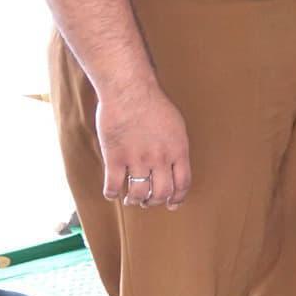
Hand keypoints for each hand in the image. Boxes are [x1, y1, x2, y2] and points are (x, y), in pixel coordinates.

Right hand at [97, 81, 190, 208]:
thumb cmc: (154, 104)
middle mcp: (160, 159)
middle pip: (162, 193)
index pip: (183, 183)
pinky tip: (112, 192)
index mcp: (178, 150)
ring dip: (135, 200)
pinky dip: (112, 194)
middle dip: (155, 201)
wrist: (130, 91)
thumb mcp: (176, 125)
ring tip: (131, 199)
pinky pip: (113, 185)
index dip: (178, 197)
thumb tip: (176, 163)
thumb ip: (176, 146)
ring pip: (139, 194)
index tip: (173, 204)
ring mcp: (138, 159)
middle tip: (149, 201)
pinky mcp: (115, 158)